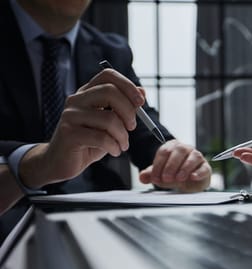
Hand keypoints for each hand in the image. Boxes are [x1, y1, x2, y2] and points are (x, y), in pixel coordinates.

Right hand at [19, 68, 144, 187]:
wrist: (61, 162)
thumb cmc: (89, 141)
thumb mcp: (110, 124)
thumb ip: (124, 107)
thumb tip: (142, 91)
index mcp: (86, 93)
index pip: (108, 75)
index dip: (128, 85)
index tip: (140, 102)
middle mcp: (76, 100)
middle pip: (110, 92)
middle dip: (129, 111)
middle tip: (132, 127)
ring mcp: (70, 115)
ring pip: (109, 119)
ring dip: (123, 135)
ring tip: (122, 145)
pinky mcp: (68, 133)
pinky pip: (101, 138)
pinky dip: (114, 146)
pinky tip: (114, 151)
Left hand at [139, 139, 210, 192]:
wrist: (188, 183)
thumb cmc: (174, 175)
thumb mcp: (160, 175)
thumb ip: (150, 174)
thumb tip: (142, 177)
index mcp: (172, 147)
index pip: (164, 151)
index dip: (159, 164)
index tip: (155, 177)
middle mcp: (186, 149)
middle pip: (179, 151)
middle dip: (171, 165)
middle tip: (166, 178)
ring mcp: (197, 157)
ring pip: (193, 157)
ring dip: (185, 168)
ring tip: (178, 178)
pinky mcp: (206, 167)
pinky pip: (204, 167)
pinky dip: (198, 172)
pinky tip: (192, 177)